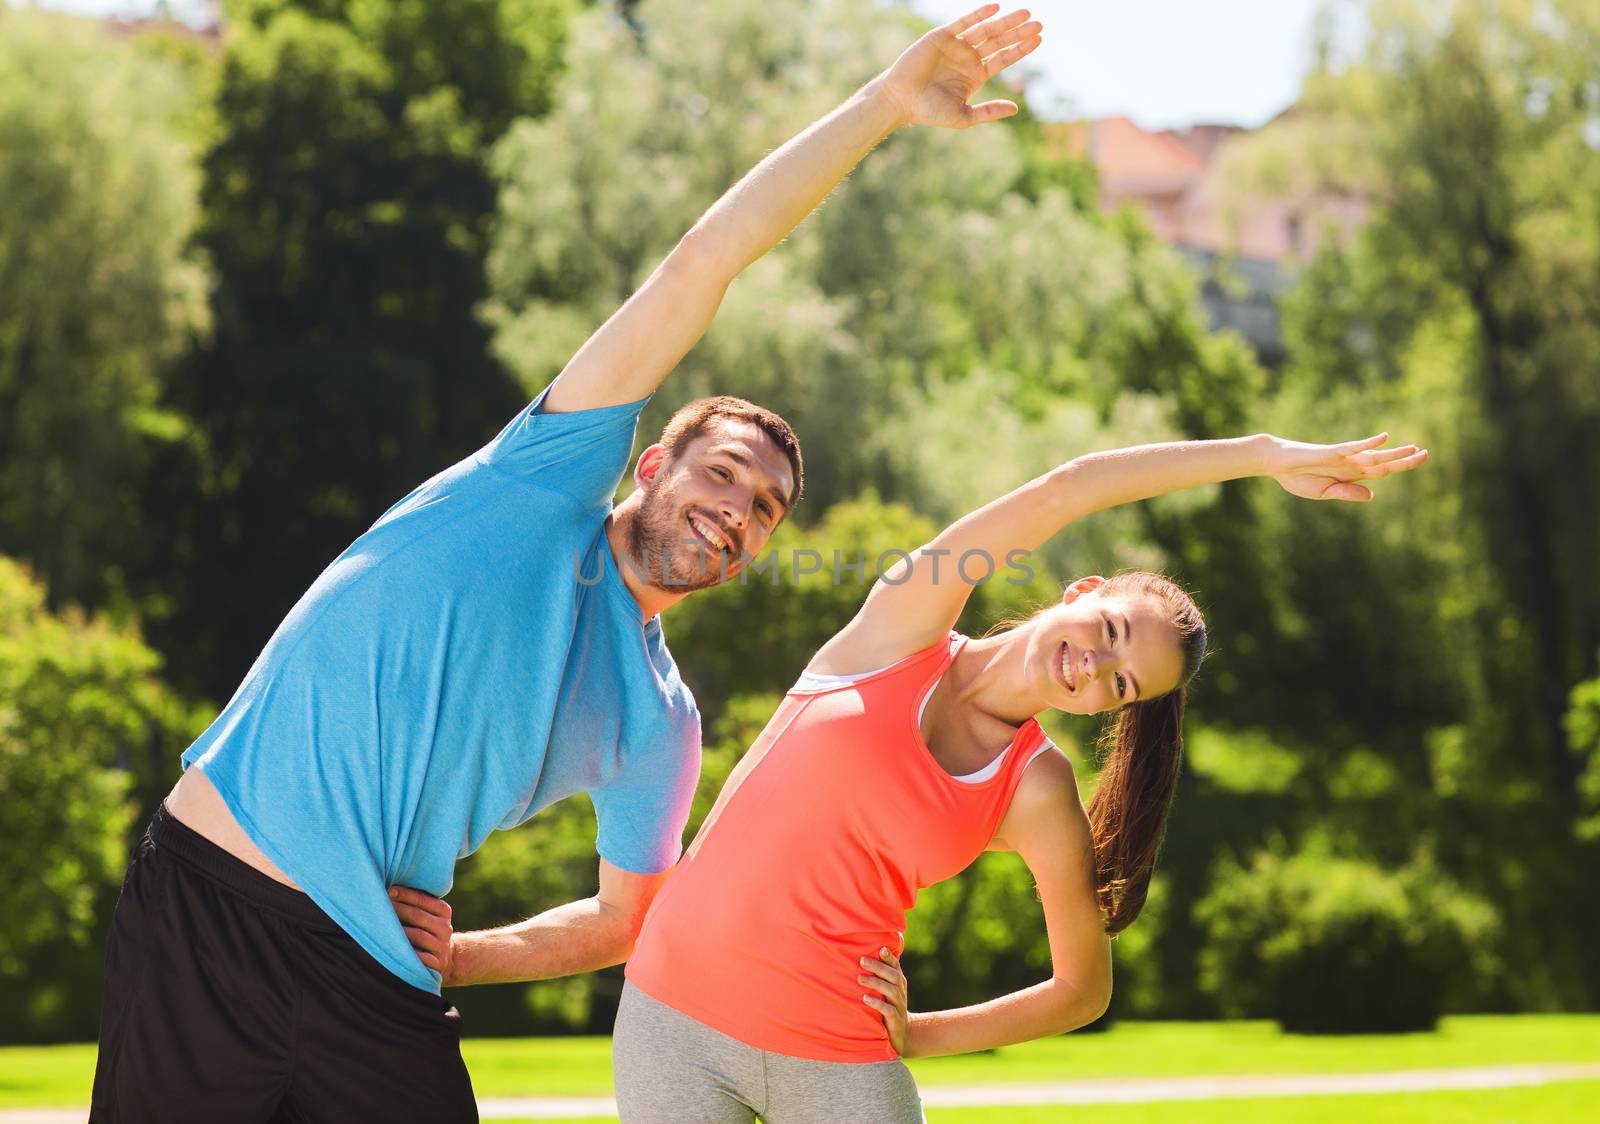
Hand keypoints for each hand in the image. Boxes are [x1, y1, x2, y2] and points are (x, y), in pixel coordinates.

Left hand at [390, 885, 455, 981]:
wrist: (445, 956)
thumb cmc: (425, 929)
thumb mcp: (427, 914)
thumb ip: (414, 903)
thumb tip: (388, 889)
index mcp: (443, 911)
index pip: (423, 899)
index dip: (405, 894)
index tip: (389, 890)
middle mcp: (445, 927)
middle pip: (418, 916)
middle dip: (398, 909)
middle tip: (379, 906)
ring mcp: (442, 945)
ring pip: (418, 935)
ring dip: (399, 931)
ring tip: (382, 927)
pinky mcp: (438, 962)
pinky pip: (422, 958)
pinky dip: (408, 954)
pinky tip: (393, 949)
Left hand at [860, 946, 910, 1054]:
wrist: (902, 1033)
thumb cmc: (888, 1005)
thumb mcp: (885, 989)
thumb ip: (878, 975)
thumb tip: (858, 955)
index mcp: (898, 981)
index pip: (895, 966)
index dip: (889, 957)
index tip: (880, 948)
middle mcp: (900, 990)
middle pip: (893, 975)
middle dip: (878, 966)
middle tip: (862, 960)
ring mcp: (899, 1005)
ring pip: (891, 991)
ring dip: (875, 983)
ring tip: (860, 978)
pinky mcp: (895, 1019)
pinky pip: (888, 1010)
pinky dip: (877, 1003)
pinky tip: (865, 998)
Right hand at [878, 5, 1042, 129]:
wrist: (901, 100)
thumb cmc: (929, 111)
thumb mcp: (964, 116)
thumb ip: (989, 112)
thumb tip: (1016, 108)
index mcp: (975, 75)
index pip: (1003, 58)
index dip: (1021, 48)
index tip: (1039, 38)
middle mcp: (968, 57)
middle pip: (999, 41)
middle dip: (1018, 32)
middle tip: (1038, 24)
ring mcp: (956, 45)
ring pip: (986, 30)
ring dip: (1005, 22)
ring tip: (1026, 13)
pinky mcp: (942, 35)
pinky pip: (964, 22)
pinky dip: (979, 14)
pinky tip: (996, 8)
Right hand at [1266, 432, 1428, 501]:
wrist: (1276, 463)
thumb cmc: (1296, 477)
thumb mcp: (1323, 492)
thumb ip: (1346, 493)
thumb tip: (1372, 496)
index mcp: (1350, 474)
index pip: (1381, 471)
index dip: (1400, 466)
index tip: (1419, 460)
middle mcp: (1350, 463)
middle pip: (1382, 462)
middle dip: (1404, 459)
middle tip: (1425, 452)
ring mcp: (1342, 457)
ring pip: (1373, 455)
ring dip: (1392, 452)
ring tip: (1413, 447)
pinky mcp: (1331, 452)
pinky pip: (1352, 447)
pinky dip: (1367, 443)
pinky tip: (1382, 438)